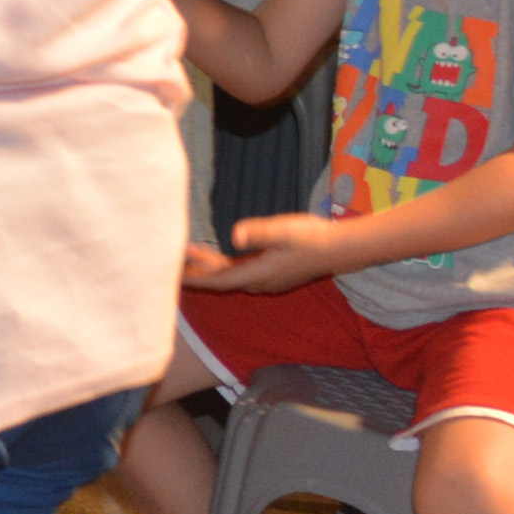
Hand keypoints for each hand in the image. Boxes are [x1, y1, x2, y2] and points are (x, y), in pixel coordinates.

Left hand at [181, 214, 348, 294]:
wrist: (341, 248)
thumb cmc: (312, 238)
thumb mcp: (283, 231)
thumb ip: (258, 233)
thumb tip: (235, 235)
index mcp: (257, 275)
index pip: (217, 280)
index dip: (194, 278)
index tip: (172, 275)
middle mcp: (259, 282)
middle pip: (220, 279)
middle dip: (197, 271)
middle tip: (172, 260)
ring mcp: (267, 280)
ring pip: (230, 276)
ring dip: (209, 268)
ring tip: (188, 255)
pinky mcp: (273, 274)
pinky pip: (240, 272)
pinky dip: (224, 266)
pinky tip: (216, 257)